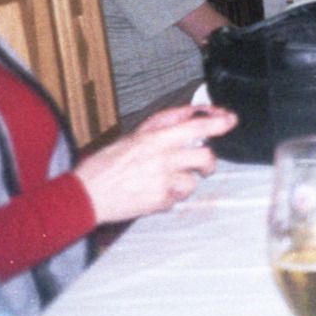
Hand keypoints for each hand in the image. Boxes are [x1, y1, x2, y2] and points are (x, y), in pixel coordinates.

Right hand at [74, 105, 237, 224]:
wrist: (85, 195)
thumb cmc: (104, 165)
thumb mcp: (132, 136)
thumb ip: (161, 125)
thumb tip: (187, 113)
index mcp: (154, 139)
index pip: (194, 127)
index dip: (217, 123)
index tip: (229, 120)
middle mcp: (161, 158)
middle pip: (204, 157)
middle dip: (209, 163)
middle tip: (204, 166)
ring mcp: (162, 181)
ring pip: (193, 181)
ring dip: (185, 183)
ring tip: (165, 182)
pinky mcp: (159, 201)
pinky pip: (177, 198)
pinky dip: (169, 197)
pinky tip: (153, 193)